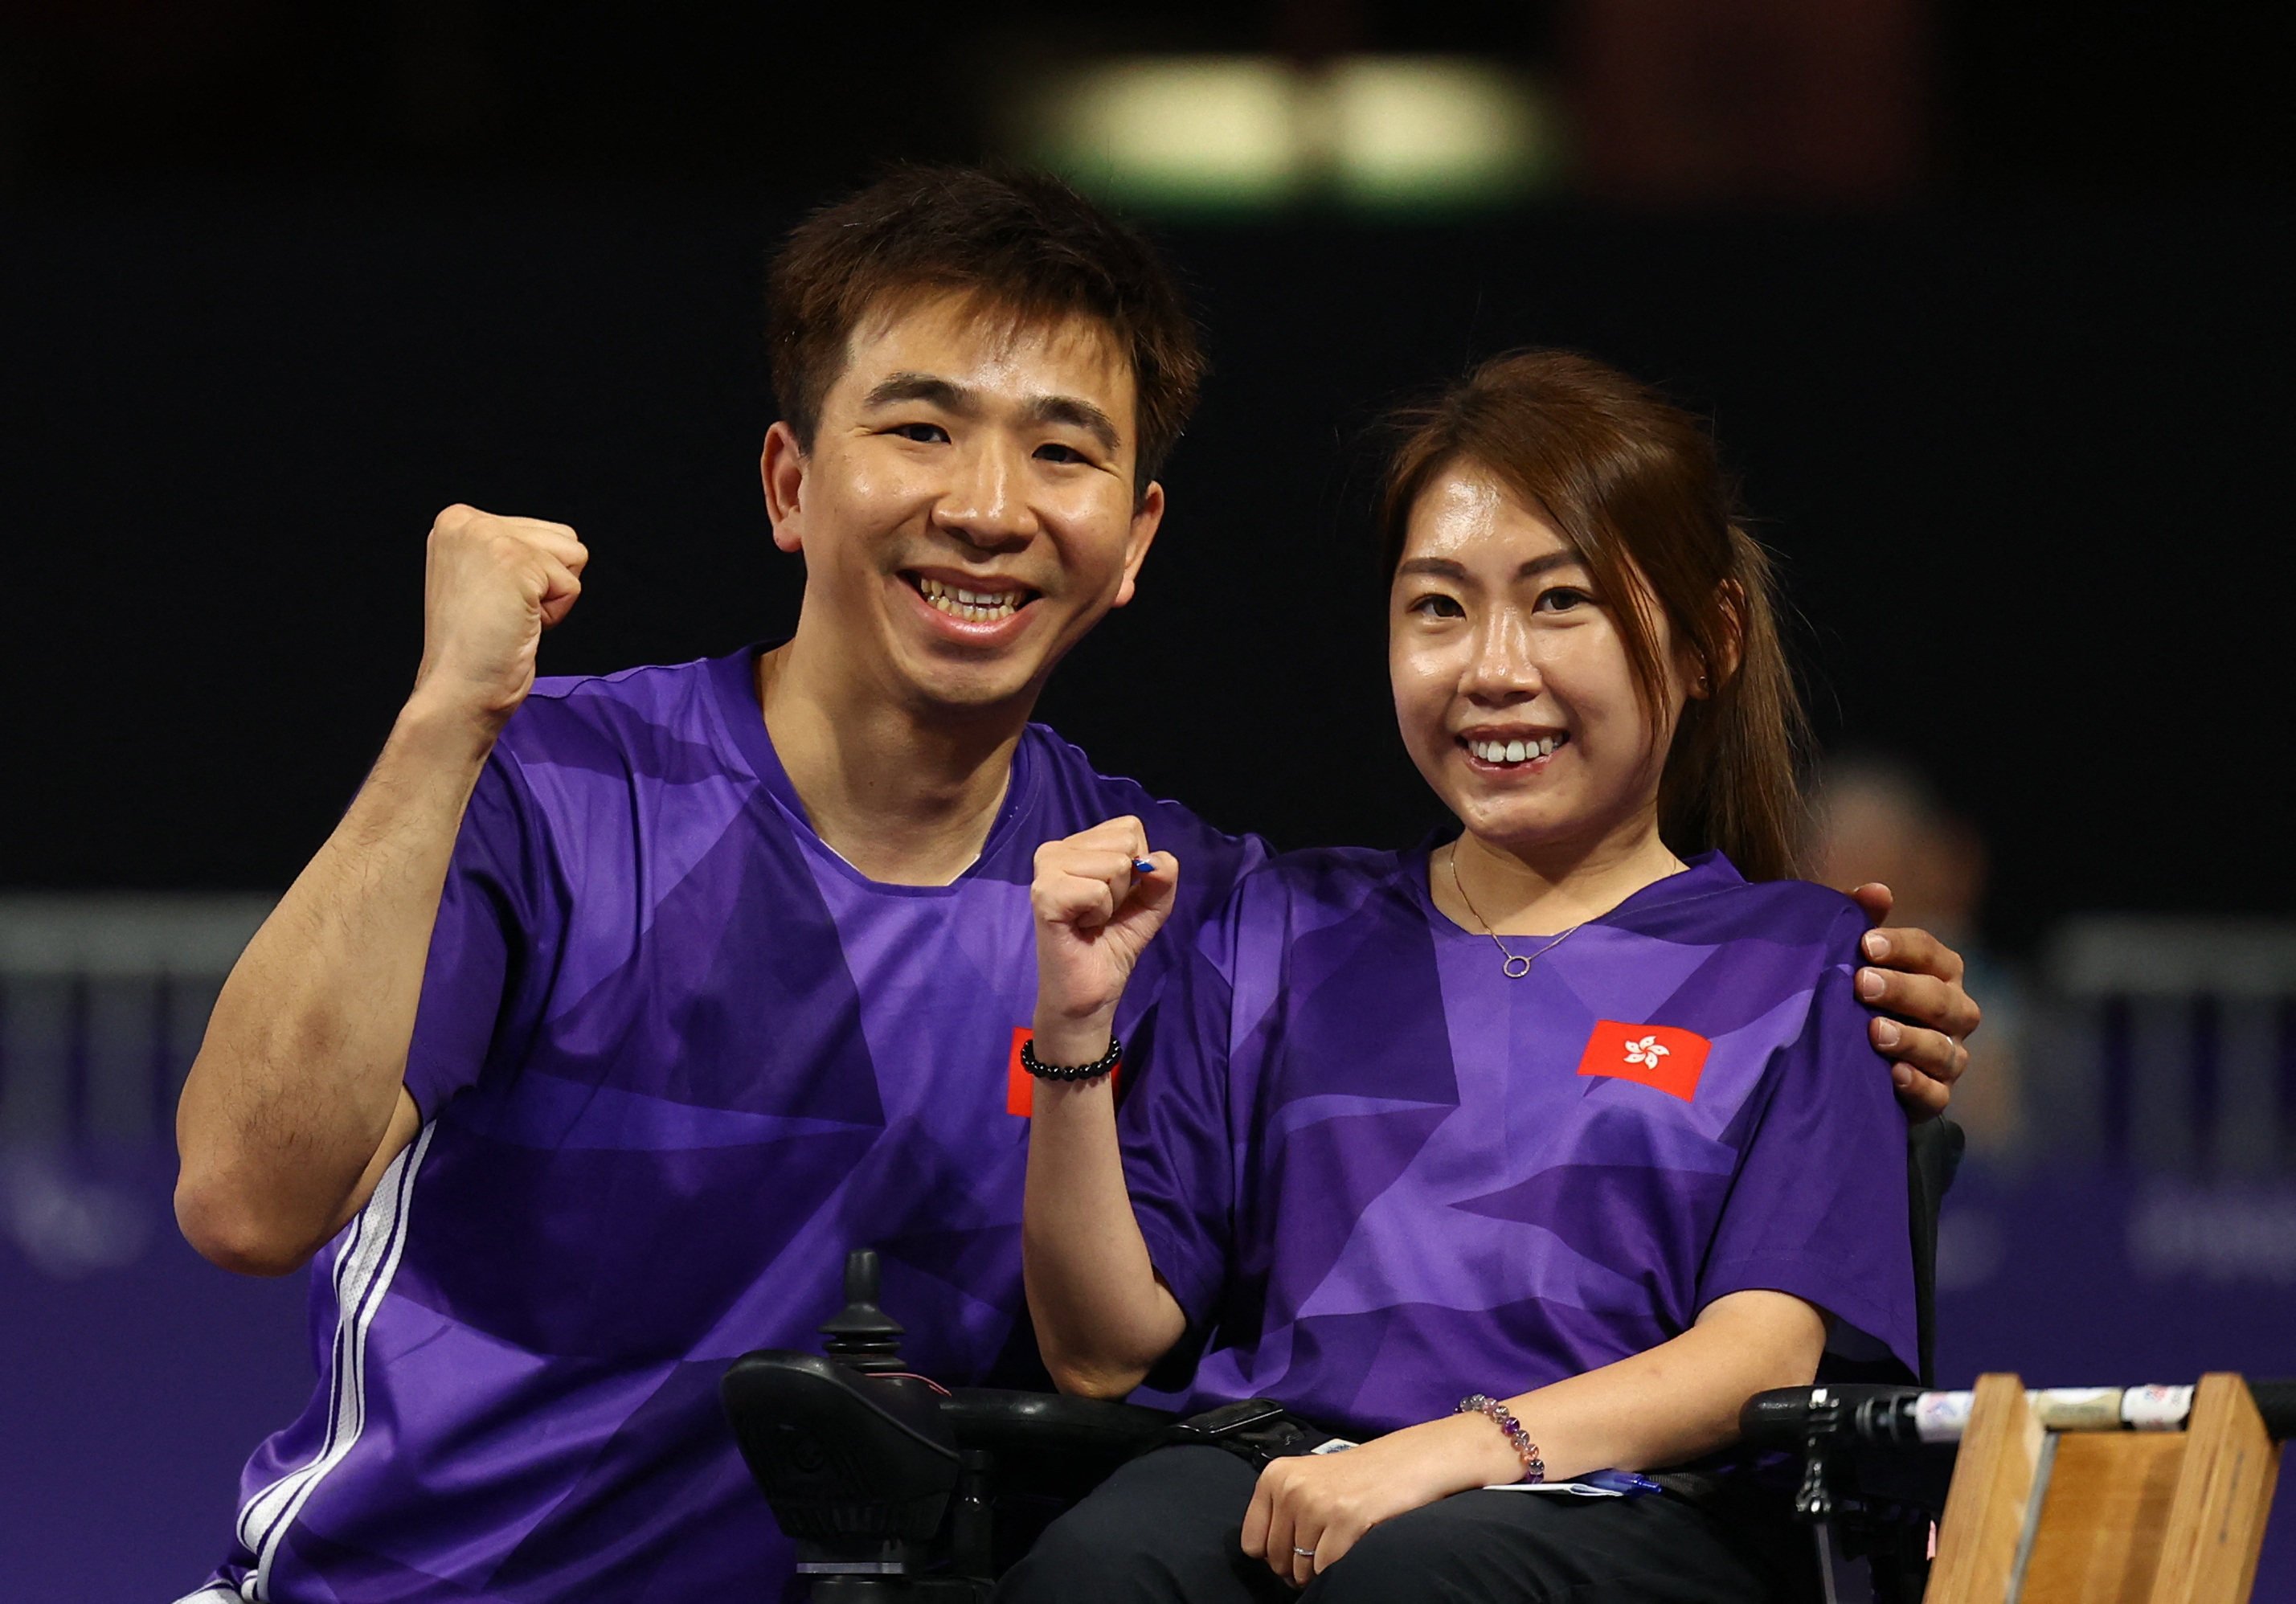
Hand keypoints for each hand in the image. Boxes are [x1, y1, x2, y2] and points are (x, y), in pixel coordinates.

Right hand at [409, 504, 588, 729]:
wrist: (458, 688)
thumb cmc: (475, 647)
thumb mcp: (483, 579)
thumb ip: (512, 551)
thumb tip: (565, 548)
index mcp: (457, 522)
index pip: (540, 531)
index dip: (534, 577)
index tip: (494, 603)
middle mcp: (467, 521)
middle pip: (563, 537)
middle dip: (548, 582)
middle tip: (504, 613)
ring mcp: (489, 537)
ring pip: (573, 555)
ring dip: (553, 596)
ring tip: (511, 616)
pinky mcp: (515, 560)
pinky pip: (571, 584)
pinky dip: (555, 613)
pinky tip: (516, 625)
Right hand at [1029, 818, 1176, 1058]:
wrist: (1090, 993)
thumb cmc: (1113, 945)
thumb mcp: (1151, 904)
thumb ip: (1163, 876)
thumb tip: (1158, 860)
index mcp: (1076, 845)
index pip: (1128, 827)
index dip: (1137, 865)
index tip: (1115, 896)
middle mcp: (1055, 849)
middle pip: (1125, 842)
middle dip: (1126, 883)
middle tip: (1101, 912)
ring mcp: (1046, 870)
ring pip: (1115, 864)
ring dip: (1112, 901)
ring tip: (1090, 920)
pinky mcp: (1044, 895)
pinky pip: (1098, 890)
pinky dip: (1100, 914)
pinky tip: (1081, 927)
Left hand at [1240, 1422, 1484, 1587]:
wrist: (1406, 1462)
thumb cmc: (1356, 1477)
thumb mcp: (1306, 1481)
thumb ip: (1281, 1510)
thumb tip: (1265, 1558)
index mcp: (1275, 1476)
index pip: (1252, 1542)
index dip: (1273, 1556)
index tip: (1293, 1552)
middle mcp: (1291, 1487)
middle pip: (1276, 1560)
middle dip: (1296, 1567)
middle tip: (1320, 1554)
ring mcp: (1317, 1503)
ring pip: (1301, 1569)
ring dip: (1317, 1571)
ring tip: (1337, 1548)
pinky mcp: (1345, 1519)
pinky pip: (1326, 1568)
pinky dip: (1336, 1570)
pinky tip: (1349, 1549)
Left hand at [1848, 883, 1982, 1118]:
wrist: (1854, 1061)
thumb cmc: (1856, 994)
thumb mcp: (1854, 956)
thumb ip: (1861, 920)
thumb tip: (1876, 890)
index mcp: (1938, 972)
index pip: (1930, 953)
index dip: (1901, 947)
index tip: (1865, 943)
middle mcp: (1952, 1012)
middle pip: (1941, 1000)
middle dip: (1903, 990)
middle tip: (1861, 984)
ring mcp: (1947, 1056)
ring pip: (1944, 1049)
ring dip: (1910, 1039)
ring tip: (1874, 1032)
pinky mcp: (1934, 1096)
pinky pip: (1937, 1094)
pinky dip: (1918, 1085)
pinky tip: (1893, 1074)